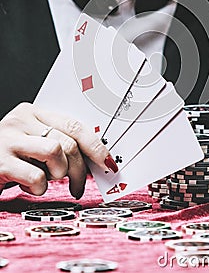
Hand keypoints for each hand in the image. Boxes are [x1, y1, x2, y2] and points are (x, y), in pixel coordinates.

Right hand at [0, 102, 117, 197]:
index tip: (107, 162)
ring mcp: (9, 138)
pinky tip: (30, 186)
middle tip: (78, 186)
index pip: (74, 125)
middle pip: (68, 142)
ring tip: (48, 180)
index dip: (96, 145)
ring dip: (59, 174)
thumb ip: (59, 143)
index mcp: (35, 113)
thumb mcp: (35, 142)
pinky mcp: (0, 161)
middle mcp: (22, 120)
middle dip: (80, 169)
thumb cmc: (11, 155)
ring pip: (56, 152)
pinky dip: (40, 187)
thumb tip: (95, 159)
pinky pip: (36, 176)